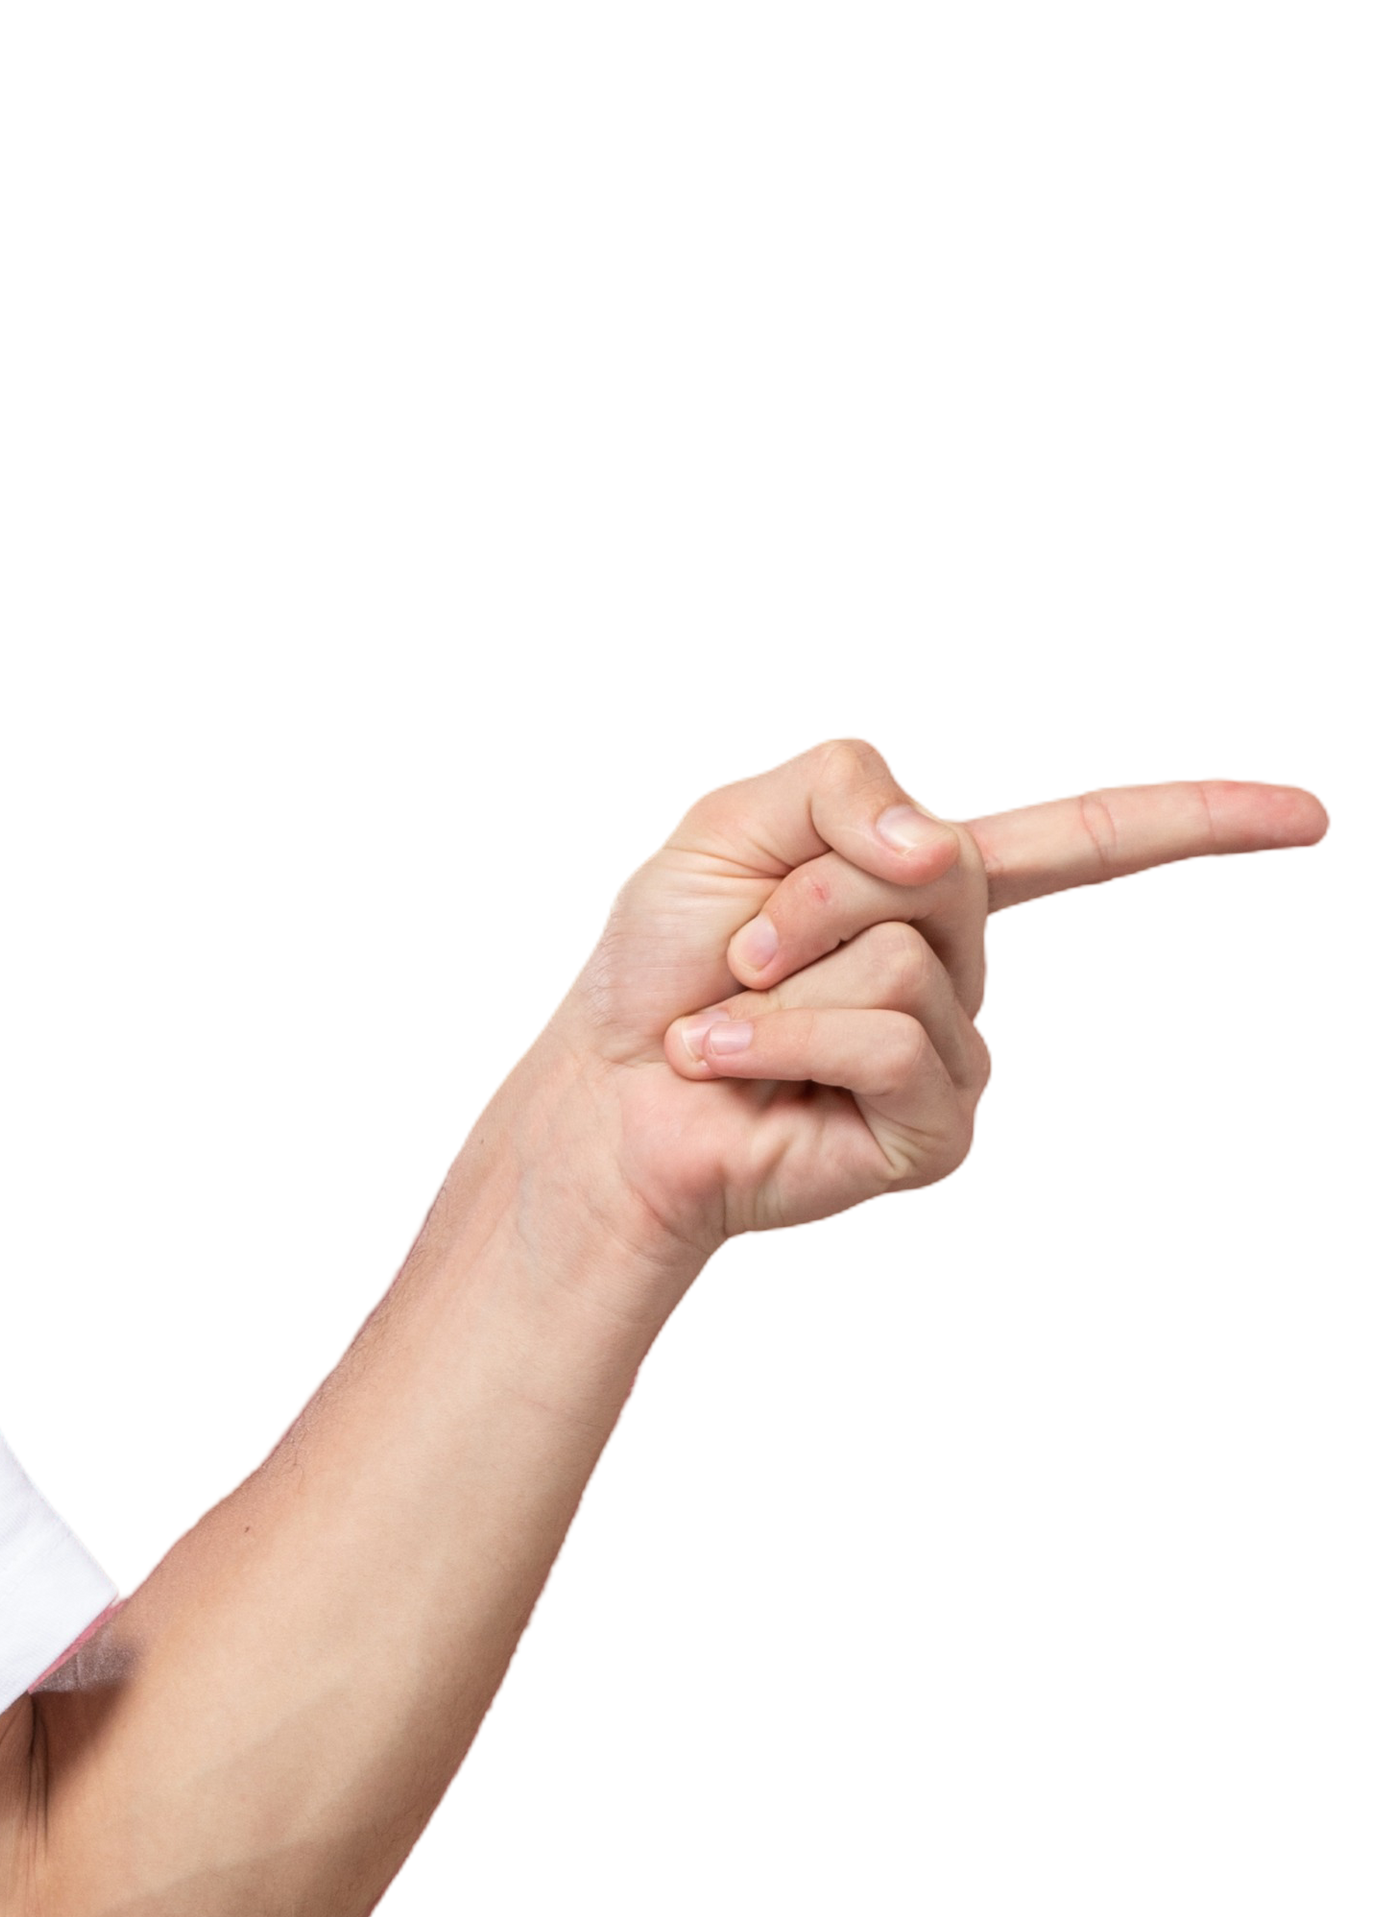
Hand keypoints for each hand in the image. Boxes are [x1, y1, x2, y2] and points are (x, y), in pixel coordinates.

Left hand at [530, 734, 1331, 1265]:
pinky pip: (882, 1040)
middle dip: (811, 891)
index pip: (1087, 843)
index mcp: (931, 889)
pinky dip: (777, 1037)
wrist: (605, 1088)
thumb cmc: (662, 963)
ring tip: (731, 1018)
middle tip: (737, 948)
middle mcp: (963, 973)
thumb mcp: (731, 824)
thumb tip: (942, 845)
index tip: (1312, 816)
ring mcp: (959, 1057)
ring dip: (780, 977)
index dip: (1200, 823)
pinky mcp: (934, 1133)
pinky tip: (729, 1062)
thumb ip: (841, 783)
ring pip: (903, 961)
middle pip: (942, 875)